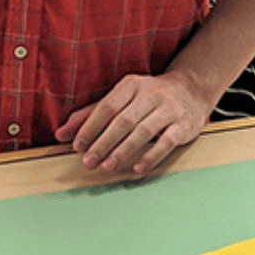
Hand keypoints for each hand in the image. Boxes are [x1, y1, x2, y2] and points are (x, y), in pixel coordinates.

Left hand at [57, 72, 212, 175]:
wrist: (192, 89)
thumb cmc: (149, 96)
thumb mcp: (122, 98)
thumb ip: (92, 114)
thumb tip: (61, 133)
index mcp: (131, 85)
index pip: (107, 107)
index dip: (90, 127)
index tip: (77, 146)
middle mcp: (151, 94)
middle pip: (123, 121)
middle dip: (103, 143)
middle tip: (88, 162)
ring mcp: (169, 109)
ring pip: (143, 132)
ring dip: (123, 152)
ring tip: (106, 167)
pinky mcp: (184, 125)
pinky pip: (166, 142)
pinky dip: (151, 156)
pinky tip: (137, 169)